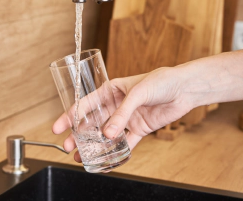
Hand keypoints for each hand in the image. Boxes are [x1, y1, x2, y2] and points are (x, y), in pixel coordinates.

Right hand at [52, 67, 193, 161]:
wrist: (185, 88)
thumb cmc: (161, 81)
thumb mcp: (137, 93)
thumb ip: (122, 114)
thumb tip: (108, 134)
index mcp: (110, 91)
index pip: (85, 104)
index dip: (70, 116)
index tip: (58, 127)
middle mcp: (115, 105)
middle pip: (92, 122)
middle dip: (78, 135)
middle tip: (67, 146)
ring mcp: (126, 118)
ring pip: (105, 135)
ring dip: (94, 146)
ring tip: (81, 157)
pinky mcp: (139, 129)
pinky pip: (125, 144)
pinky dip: (116, 153)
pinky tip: (106, 161)